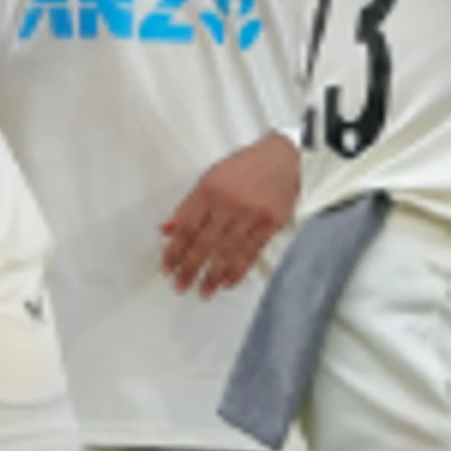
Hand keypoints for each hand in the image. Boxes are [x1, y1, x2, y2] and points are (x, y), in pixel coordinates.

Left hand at [162, 134, 299, 297]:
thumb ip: (189, 205)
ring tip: (203, 292)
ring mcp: (251, 214)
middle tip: (180, 286)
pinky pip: (251, 251)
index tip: (167, 268)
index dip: (174, 250)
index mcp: (209, 189)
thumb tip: (167, 229)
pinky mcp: (271, 223)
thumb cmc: (245, 167)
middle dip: (190, 268)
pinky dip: (238, 269)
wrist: (284, 158)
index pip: (186, 226)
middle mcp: (229, 202)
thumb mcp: (211, 177)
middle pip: (205, 242)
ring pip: (227, 251)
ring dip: (213, 275)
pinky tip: (227, 282)